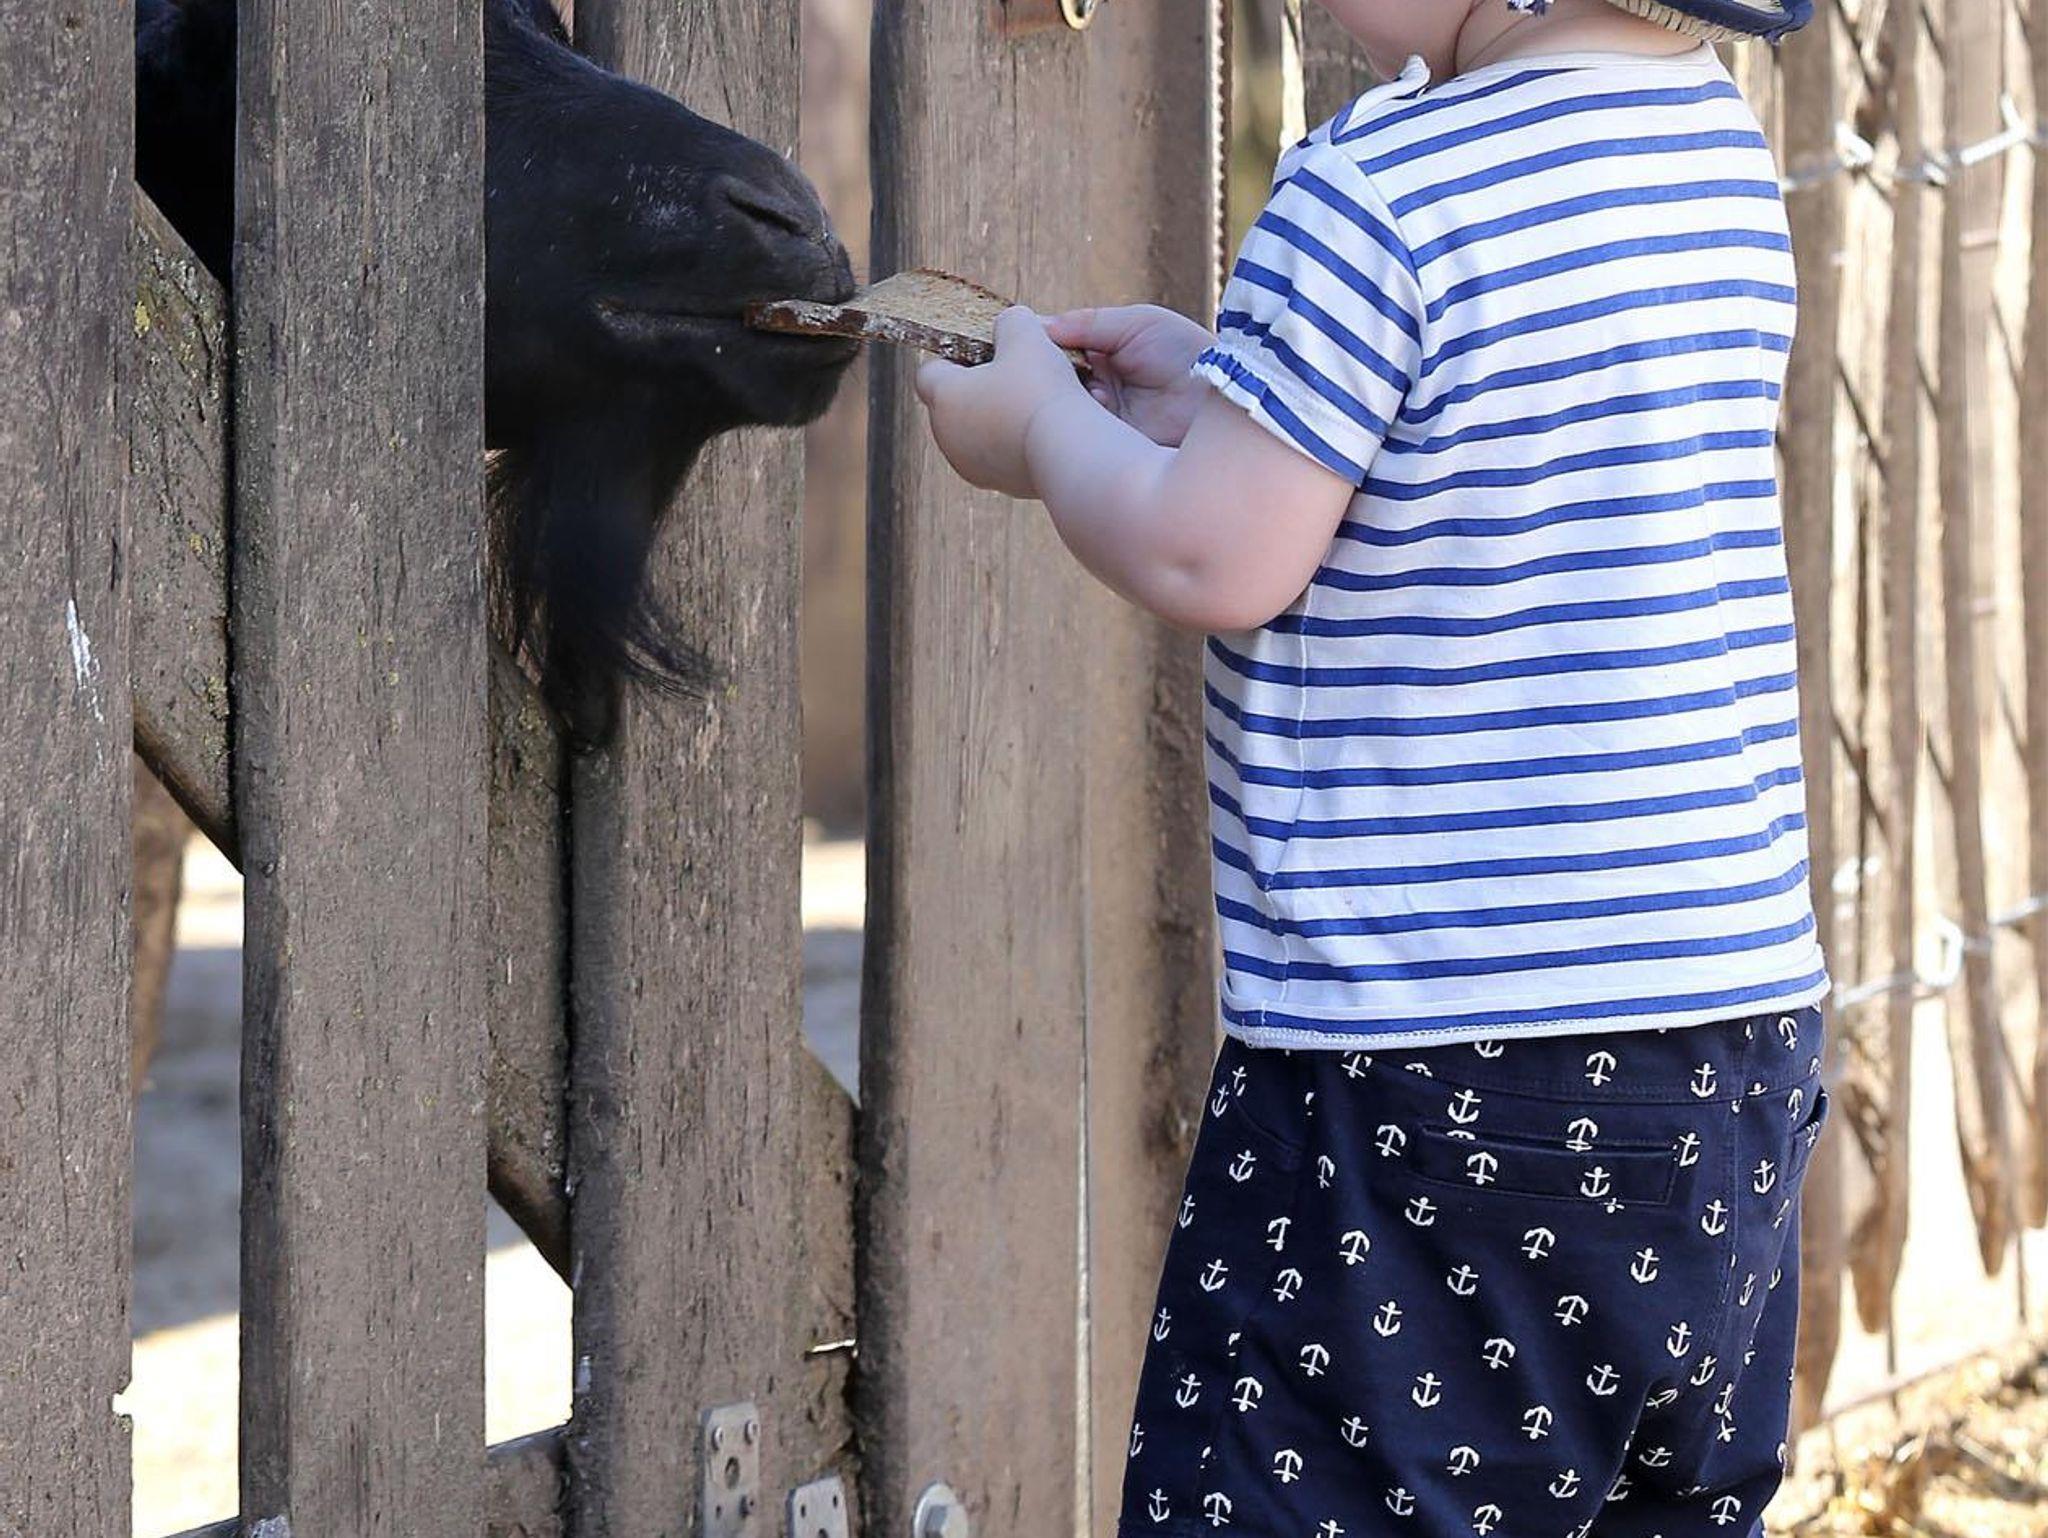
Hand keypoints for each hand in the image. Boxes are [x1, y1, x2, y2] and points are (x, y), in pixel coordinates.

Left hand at [915, 307, 1090, 498]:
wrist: (1070, 452)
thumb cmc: (1040, 390)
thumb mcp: (1026, 335)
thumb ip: (1010, 322)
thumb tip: (1009, 326)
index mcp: (943, 399)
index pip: (929, 372)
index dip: (954, 355)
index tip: (984, 351)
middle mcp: (948, 437)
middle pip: (955, 402)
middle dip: (981, 385)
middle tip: (1016, 372)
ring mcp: (973, 466)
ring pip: (980, 430)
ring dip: (1001, 414)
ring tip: (1036, 400)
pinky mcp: (1003, 485)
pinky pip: (1004, 453)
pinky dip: (1019, 440)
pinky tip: (1046, 427)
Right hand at [1046, 305, 1215, 447]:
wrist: (1229, 397)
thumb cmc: (1190, 354)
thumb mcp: (1140, 324)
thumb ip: (1091, 323)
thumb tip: (1041, 325)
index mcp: (1104, 360)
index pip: (1059, 354)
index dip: (1043, 348)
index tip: (1028, 340)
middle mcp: (1100, 392)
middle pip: (1055, 385)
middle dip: (1049, 374)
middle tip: (1045, 364)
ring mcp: (1105, 423)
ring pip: (1064, 412)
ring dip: (1068, 398)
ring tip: (1087, 385)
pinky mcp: (1113, 452)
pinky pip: (1083, 439)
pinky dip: (1084, 422)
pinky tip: (1099, 406)